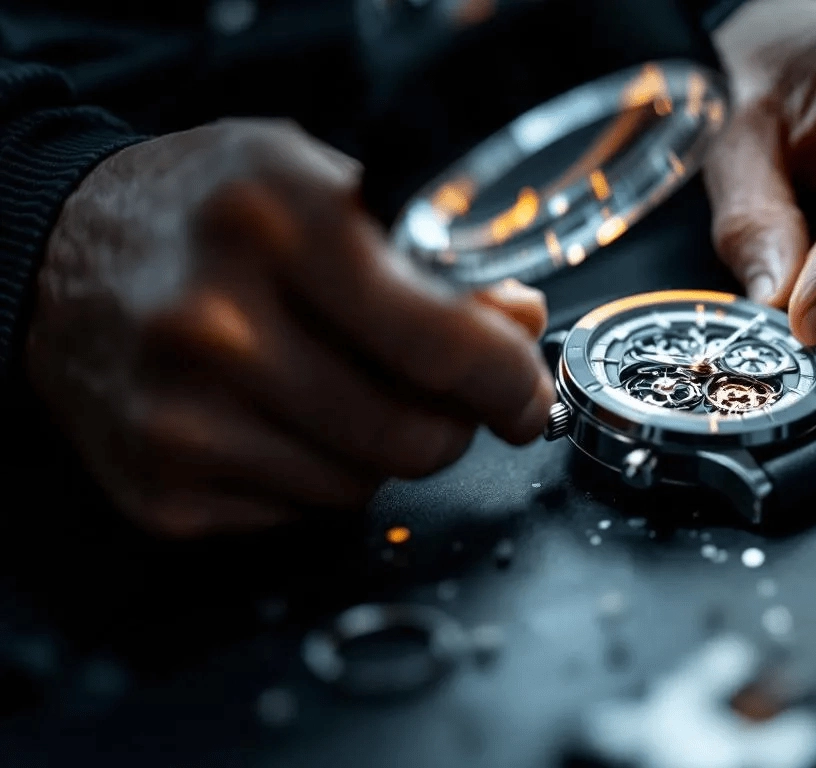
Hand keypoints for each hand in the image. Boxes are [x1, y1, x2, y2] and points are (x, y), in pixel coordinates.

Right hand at [25, 119, 553, 537]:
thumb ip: (431, 257)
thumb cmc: (206, 212)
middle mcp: (216, 319)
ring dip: (385, 448)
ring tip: (345, 388)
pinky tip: (285, 417)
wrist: (58, 256)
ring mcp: (180, 413)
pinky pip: (301, 512)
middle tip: (450, 398)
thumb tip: (518, 323)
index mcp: (275, 218)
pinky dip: (319, 473)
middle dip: (457, 424)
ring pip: (363, 483)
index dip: (508, 379)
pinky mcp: (161, 486)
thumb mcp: (321, 184)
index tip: (525, 393)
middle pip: (412, 434)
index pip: (438, 339)